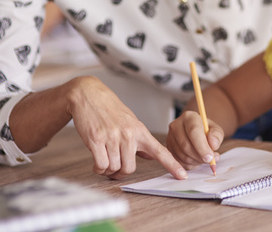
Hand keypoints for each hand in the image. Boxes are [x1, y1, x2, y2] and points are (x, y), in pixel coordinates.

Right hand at [68, 76, 186, 179]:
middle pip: (129, 168)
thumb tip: (151, 156)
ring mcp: (112, 137)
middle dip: (120, 173)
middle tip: (114, 169)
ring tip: (104, 161)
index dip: (172, 165)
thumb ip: (140, 140)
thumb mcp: (130, 122)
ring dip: (107, 170)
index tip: (183, 176)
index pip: (160, 151)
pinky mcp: (96, 139)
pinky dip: (98, 168)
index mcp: (140, 131)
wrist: (89, 95)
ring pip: (114, 168)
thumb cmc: (110, 109)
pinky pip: (101, 165)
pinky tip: (97, 163)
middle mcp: (129, 134)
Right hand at [166, 110, 223, 169]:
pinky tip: (197, 160)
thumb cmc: (207, 131)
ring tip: (204, 159)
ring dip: (195, 161)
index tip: (210, 157)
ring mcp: (170, 137)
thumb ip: (217, 136)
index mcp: (189, 117)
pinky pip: (178, 162)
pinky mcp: (168, 149)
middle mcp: (176, 125)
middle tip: (209, 160)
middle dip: (199, 156)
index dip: (202, 146)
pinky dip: (190, 165)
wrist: (197, 133)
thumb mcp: (216, 130)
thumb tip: (213, 145)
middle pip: (185, 145)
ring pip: (182, 155)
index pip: (193, 131)